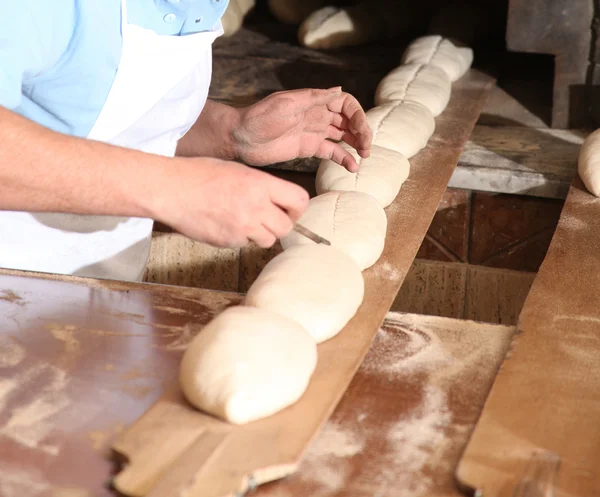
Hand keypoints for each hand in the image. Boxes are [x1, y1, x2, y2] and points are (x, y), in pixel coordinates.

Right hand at [153, 157, 308, 247]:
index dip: (296, 208)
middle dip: (280, 225)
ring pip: (268, 241)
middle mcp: (255, 207)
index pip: (299, 200)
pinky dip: (241, 238)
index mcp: (260, 184)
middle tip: (267, 219)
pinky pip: (245, 244)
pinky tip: (225, 224)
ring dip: (261, 234)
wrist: (171, 189)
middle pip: (286, 227)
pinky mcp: (229, 241)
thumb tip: (278, 202)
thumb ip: (261, 187)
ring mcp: (242, 227)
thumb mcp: (238, 170)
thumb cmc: (200, 174)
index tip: (288, 209)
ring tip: (244, 221)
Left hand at [232, 87, 372, 171]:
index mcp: (314, 101)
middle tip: (367, 147)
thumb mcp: (287, 103)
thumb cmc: (260, 117)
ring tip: (365, 156)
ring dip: (356, 144)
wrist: (241, 138)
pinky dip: (343, 158)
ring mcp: (314, 132)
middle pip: (347, 120)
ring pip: (343, 136)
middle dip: (361, 131)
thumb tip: (339, 89)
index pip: (345, 104)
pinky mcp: (308, 148)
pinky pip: (331, 152)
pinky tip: (352, 167)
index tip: (360, 130)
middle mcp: (317, 115)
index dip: (357, 115)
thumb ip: (314, 98)